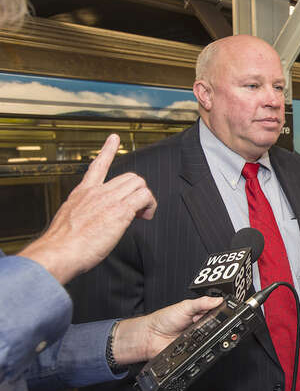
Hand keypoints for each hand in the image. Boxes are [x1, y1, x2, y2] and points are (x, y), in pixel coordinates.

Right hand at [19, 134, 156, 283]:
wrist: (58, 252)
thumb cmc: (62, 246)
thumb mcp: (70, 222)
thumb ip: (85, 215)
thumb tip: (95, 222)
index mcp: (82, 193)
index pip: (98, 166)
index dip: (108, 150)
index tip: (114, 138)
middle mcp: (96, 192)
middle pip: (129, 177)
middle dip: (137, 191)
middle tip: (137, 210)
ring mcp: (108, 199)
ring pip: (139, 183)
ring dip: (146, 199)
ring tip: (142, 215)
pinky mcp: (120, 210)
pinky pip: (145, 197)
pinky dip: (150, 205)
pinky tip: (145, 217)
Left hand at [112, 296, 223, 364]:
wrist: (151, 336)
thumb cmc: (164, 319)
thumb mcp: (185, 306)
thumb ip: (202, 302)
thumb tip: (219, 299)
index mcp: (200, 314)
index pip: (216, 313)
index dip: (223, 312)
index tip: (229, 310)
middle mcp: (200, 327)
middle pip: (217, 327)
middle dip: (218, 324)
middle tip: (213, 321)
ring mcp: (198, 339)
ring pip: (212, 338)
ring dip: (209, 335)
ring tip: (202, 330)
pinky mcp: (195, 350)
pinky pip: (204, 349)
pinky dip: (203, 346)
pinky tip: (199, 341)